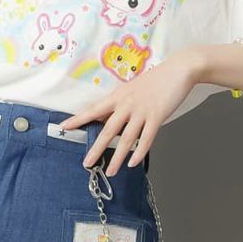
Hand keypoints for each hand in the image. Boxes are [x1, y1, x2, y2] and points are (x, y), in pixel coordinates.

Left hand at [57, 49, 201, 176]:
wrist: (178, 70)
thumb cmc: (155, 80)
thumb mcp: (131, 89)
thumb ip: (119, 103)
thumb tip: (105, 116)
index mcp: (118, 97)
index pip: (94, 110)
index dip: (78, 120)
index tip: (64, 127)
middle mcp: (127, 105)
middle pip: (108, 130)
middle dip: (97, 149)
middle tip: (87, 163)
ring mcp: (142, 112)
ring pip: (127, 139)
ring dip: (118, 157)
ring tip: (111, 171)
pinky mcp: (157, 117)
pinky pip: (146, 139)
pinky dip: (139, 153)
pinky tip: (133, 163)